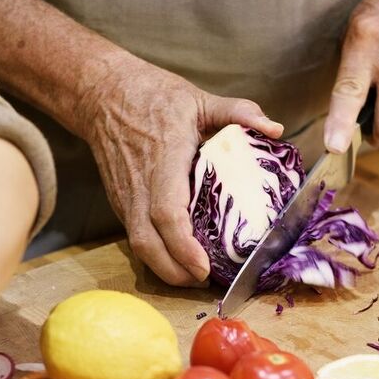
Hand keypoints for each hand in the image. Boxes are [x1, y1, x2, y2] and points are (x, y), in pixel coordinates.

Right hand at [77, 53, 283, 285]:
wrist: (102, 96)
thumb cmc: (152, 96)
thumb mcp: (198, 98)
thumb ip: (238, 112)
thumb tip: (275, 128)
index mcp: (162, 162)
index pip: (167, 213)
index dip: (183, 246)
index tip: (203, 267)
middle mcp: (138, 187)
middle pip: (148, 244)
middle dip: (174, 272)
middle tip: (206, 283)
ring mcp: (126, 198)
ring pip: (138, 246)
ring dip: (165, 269)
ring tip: (195, 277)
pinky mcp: (121, 203)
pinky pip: (136, 237)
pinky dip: (156, 255)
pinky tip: (178, 260)